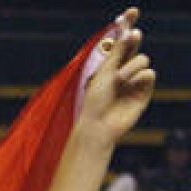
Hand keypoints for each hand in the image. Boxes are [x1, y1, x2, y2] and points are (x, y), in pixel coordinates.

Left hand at [80, 9, 154, 144]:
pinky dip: (140, 77)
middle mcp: (122, 69)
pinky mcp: (143, 91)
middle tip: (133, 35)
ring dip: (131, 67)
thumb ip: (118, 53)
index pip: (120, 41)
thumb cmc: (96, 100)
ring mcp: (134, 80)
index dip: (126, 26)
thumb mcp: (105, 72)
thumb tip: (130, 31)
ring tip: (119, 80)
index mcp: (109, 64)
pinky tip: (130, 87)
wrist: (100, 124)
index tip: (132, 11)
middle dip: (133, 38)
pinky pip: (149, 74)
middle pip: (134, 45)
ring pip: (142, 59)